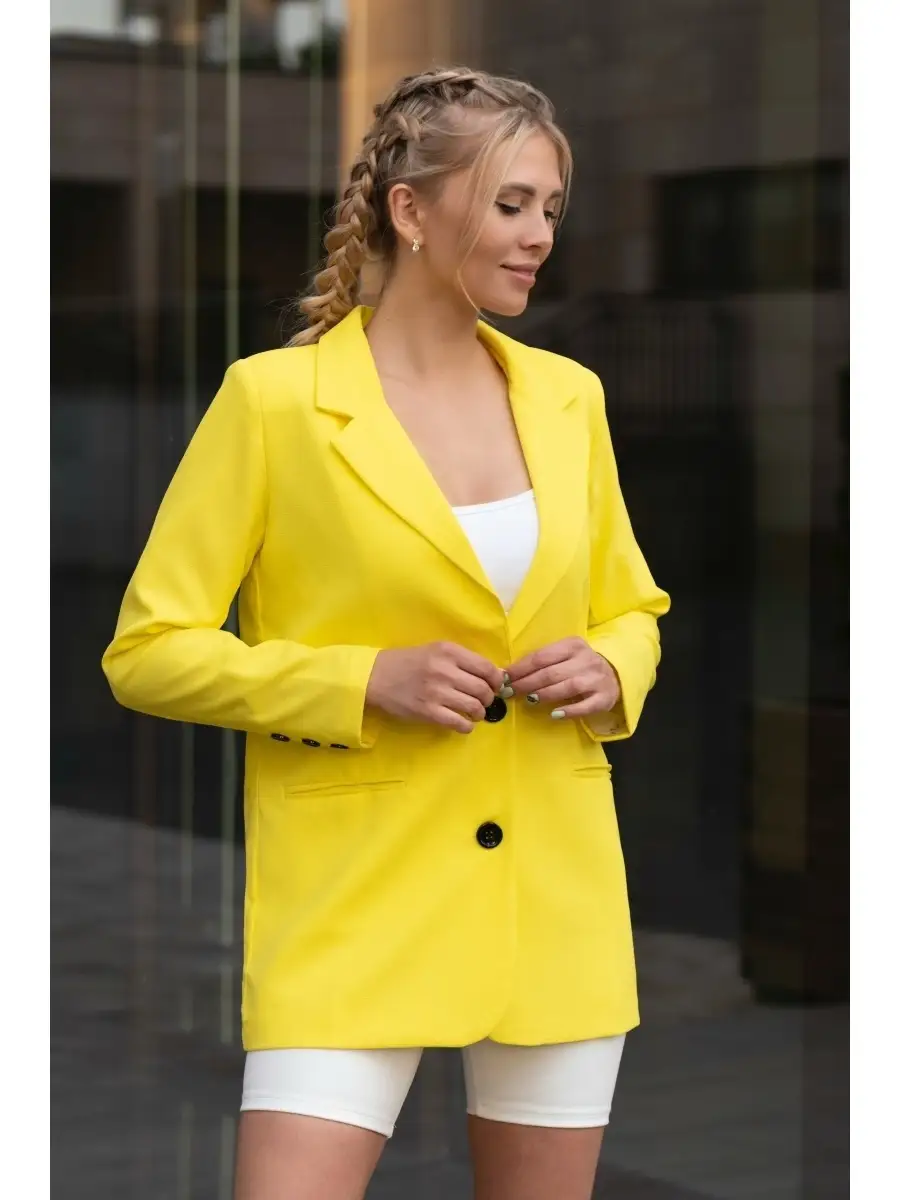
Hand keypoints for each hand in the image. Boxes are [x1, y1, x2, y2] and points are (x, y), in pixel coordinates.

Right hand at [366, 642, 504, 733]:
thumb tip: (493, 674)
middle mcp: (445, 670)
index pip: (486, 667)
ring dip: (480, 713)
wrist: (376, 676)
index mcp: (448, 652)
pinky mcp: (428, 711)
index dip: (497, 680)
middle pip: (483, 689)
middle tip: (484, 701)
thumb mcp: (435, 650)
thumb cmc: (409, 662)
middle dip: (489, 698)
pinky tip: (464, 724)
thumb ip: (461, 659)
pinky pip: (458, 723)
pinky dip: (467, 726)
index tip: (495, 685)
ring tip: (475, 713)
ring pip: (474, 707)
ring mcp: (436, 692)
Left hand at [505, 636, 620, 717]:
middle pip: (551, 673)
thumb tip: (509, 674)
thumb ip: (542, 662)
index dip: (520, 669)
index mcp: (572, 645)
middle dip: (527, 683)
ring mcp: (596, 679)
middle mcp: (586, 660)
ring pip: (566, 687)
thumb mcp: (564, 656)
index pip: (541, 656)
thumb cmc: (579, 666)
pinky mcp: (604, 698)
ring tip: (529, 700)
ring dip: (544, 694)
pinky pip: (585, 706)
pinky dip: (569, 710)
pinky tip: (555, 714)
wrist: (614, 675)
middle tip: (509, 693)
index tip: (504, 678)